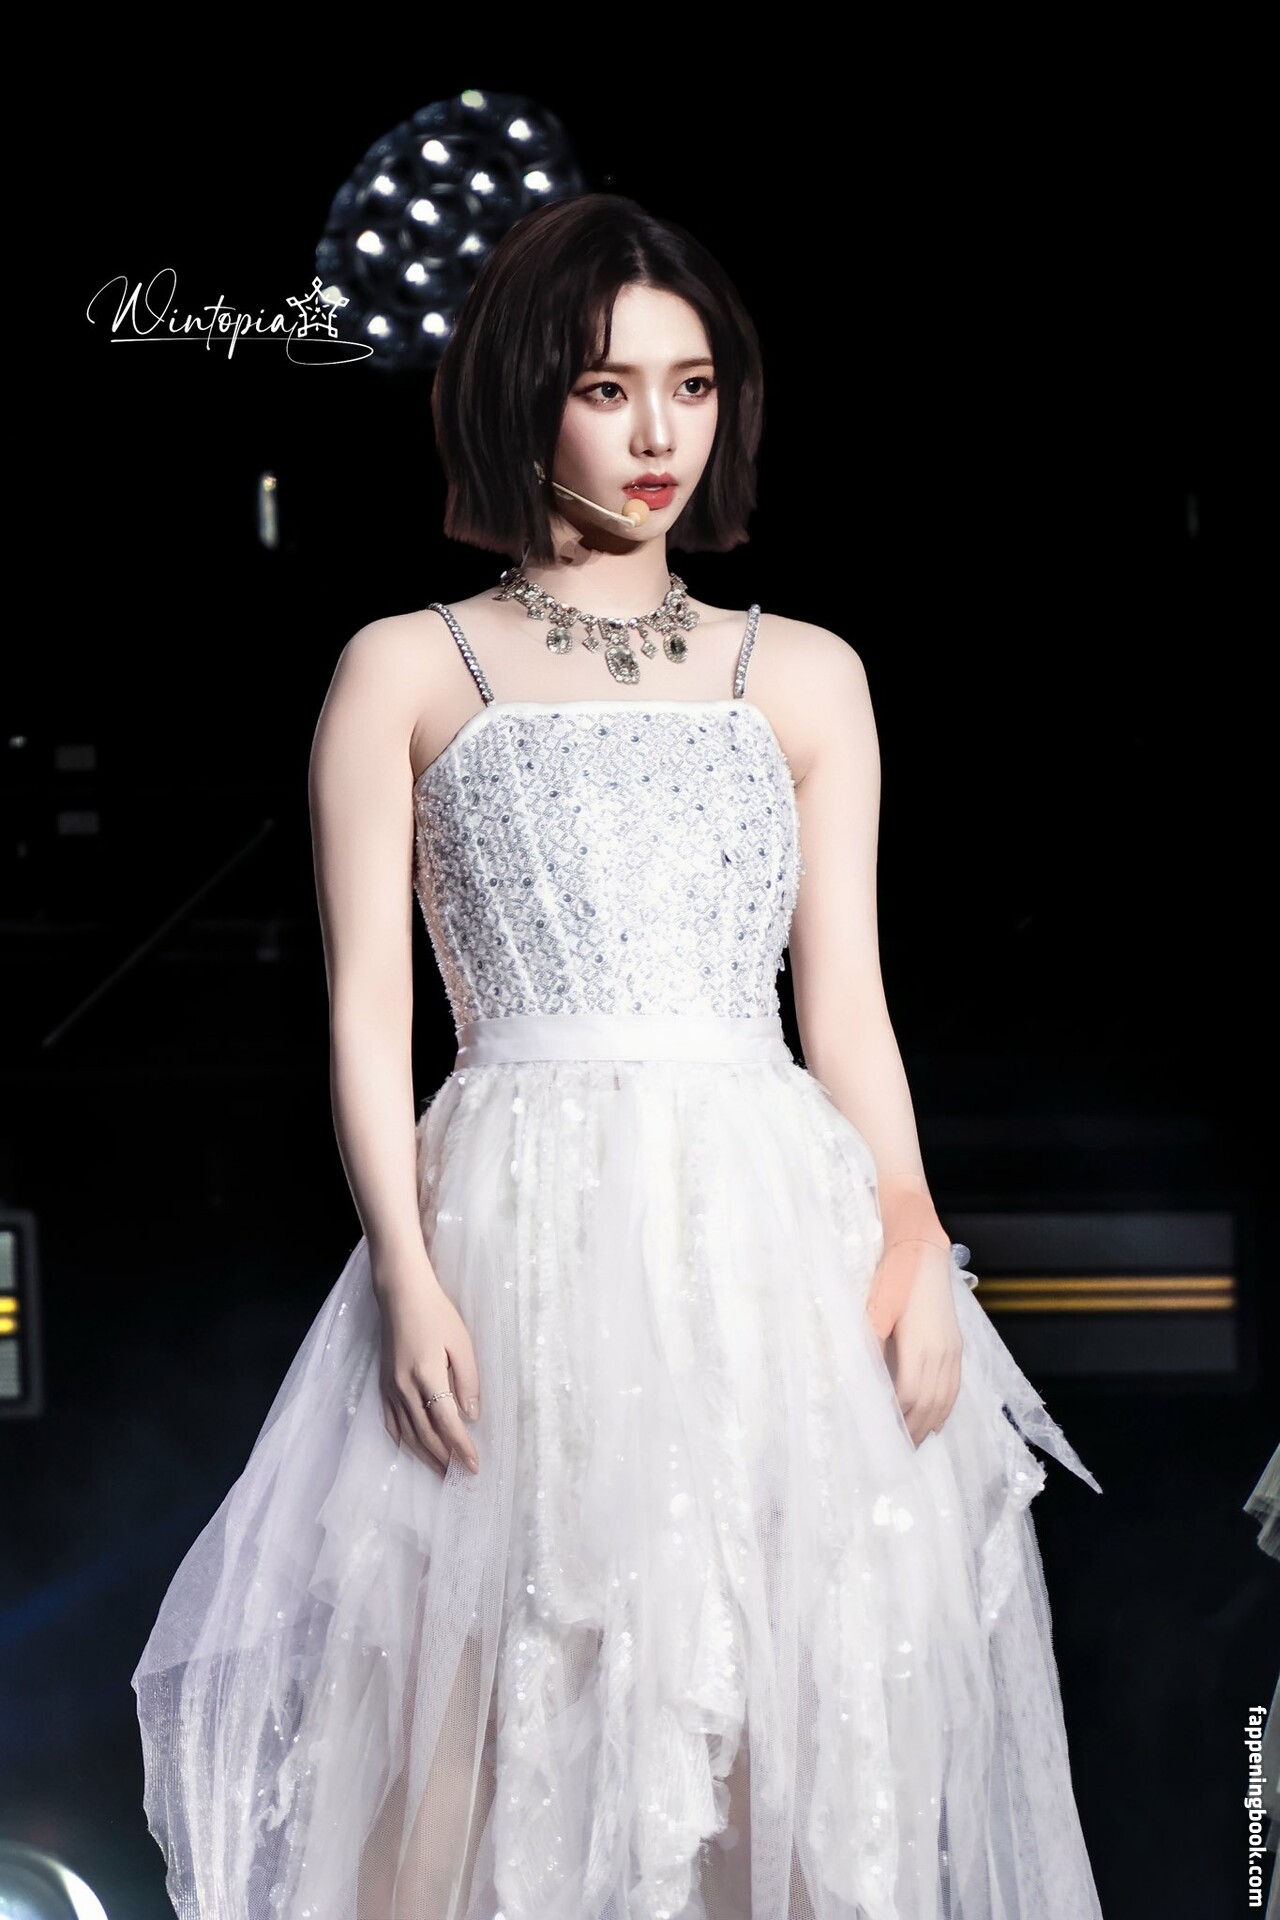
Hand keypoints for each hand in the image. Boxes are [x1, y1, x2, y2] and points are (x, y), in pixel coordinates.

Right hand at [374, 1274, 481, 1477]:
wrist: (400, 1294)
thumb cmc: (436, 1313)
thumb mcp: (461, 1342)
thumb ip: (468, 1380)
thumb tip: (471, 1415)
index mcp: (426, 1376)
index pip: (446, 1422)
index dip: (461, 1447)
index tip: (474, 1466)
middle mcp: (404, 1387)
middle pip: (426, 1434)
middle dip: (445, 1458)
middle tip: (460, 1477)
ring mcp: (390, 1388)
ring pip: (407, 1433)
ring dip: (425, 1455)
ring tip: (442, 1471)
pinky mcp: (382, 1384)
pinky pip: (391, 1422)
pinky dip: (403, 1440)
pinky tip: (413, 1449)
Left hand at [874, 1243, 962, 1445]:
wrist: (923, 1249)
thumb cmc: (896, 1276)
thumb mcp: (877, 1306)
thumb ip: (870, 1341)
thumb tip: (860, 1375)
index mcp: (921, 1346)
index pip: (909, 1396)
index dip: (897, 1419)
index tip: (883, 1436)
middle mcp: (941, 1353)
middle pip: (929, 1404)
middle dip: (914, 1430)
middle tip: (897, 1452)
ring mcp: (952, 1348)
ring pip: (945, 1399)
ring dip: (930, 1424)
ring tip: (915, 1442)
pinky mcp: (955, 1343)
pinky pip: (955, 1386)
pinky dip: (946, 1408)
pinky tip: (937, 1419)